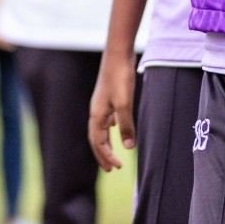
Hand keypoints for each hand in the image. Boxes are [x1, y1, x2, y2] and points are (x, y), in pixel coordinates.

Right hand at [88, 50, 138, 171]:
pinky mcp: (108, 95)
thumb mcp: (125, 103)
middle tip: (110, 170)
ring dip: (106, 142)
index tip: (116, 168)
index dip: (106, 157)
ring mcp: (101, 103)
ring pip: (101, 128)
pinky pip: (106, 117)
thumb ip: (126, 125)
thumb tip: (129, 147)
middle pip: (96, 138)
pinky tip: (116, 125)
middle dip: (102, 155)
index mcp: (97, 115)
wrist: (117, 53)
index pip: (98, 143)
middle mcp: (96, 111)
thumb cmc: (120, 78)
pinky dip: (110, 126)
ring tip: (112, 153)